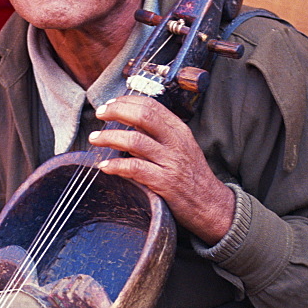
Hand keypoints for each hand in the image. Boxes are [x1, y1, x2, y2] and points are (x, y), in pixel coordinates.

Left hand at [89, 95, 234, 244]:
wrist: (212, 206)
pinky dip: (116, 165)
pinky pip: (135, 168)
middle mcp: (175, 143)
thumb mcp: (182, 147)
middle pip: (142, 116)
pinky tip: (104, 166)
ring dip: (109, 137)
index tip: (110, 104)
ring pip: (134, 140)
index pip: (151, 105)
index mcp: (179, 130)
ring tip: (95, 139)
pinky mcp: (164, 183)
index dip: (127, 101)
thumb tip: (130, 119)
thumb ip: (159, 133)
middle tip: (100, 114)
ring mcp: (170, 162)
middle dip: (116, 112)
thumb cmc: (192, 176)